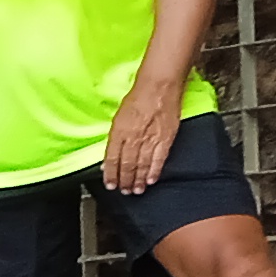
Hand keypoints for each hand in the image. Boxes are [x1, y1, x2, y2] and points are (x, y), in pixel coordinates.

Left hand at [101, 75, 183, 196]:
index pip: (112, 158)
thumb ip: (115, 137)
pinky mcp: (166, 139)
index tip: (110, 184)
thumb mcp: (119, 115)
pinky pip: (159, 160)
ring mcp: (150, 139)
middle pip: (127, 165)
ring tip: (136, 191)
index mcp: (119, 131)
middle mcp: (133, 137)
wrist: (159, 86)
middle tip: (124, 191)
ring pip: (142, 165)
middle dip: (124, 180)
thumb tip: (110, 156)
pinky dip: (154, 172)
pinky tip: (150, 181)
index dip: (110, 174)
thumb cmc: (138, 96)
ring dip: (138, 180)